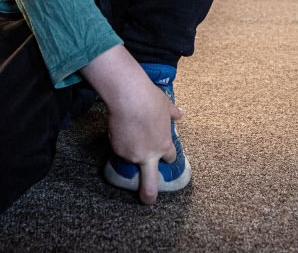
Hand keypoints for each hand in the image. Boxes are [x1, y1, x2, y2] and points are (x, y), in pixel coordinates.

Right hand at [79, 45, 182, 204]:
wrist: (130, 97)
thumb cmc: (150, 100)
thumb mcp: (166, 106)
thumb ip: (173, 113)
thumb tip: (180, 112)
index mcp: (164, 146)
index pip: (169, 158)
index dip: (166, 155)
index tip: (163, 152)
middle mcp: (149, 155)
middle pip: (150, 185)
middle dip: (149, 196)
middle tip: (148, 200)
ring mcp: (132, 155)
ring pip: (131, 158)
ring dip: (131, 150)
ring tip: (130, 129)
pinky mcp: (117, 149)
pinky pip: (119, 149)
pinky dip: (120, 141)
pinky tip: (121, 127)